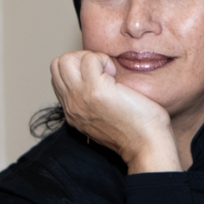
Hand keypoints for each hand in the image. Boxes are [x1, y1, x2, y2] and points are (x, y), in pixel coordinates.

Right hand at [50, 51, 179, 172]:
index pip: (59, 78)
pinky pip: (89, 58)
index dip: (78, 68)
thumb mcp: (104, 119)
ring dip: (90, 58)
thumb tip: (101, 79)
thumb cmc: (137, 132)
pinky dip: (104, 60)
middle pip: (57, 65)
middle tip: (102, 70)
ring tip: (108, 72)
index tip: (100, 76)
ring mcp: (80, 97)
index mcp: (73, 112)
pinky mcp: (95, 90)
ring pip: (66, 59)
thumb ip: (93, 103)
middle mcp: (71, 105)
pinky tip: (116, 75)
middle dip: (80, 58)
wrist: (147, 145)